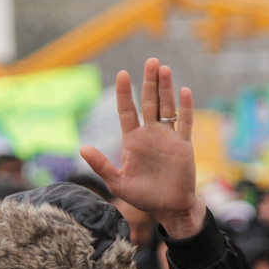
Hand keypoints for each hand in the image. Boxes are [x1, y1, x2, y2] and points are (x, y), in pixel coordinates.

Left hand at [80, 58, 205, 238]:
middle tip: (150, 61)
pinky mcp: (183, 145)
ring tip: (163, 69)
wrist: (168, 207)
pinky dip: (185, 107)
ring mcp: (167, 138)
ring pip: (167, 107)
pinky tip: (184, 91)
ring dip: (166, 88)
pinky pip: (185, 122)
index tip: (122, 74)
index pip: (127, 111)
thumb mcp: (118, 183)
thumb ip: (101, 165)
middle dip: (149, 82)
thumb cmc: (142, 197)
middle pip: (149, 102)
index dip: (124, 93)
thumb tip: (82, 148)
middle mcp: (150, 134)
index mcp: (132, 141)